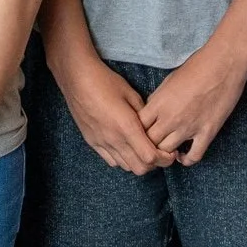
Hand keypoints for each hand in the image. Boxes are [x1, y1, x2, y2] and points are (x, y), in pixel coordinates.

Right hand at [50, 49, 163, 174]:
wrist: (77, 78)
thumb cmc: (105, 81)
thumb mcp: (131, 94)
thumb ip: (144, 115)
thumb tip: (152, 127)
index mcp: (127, 126)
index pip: (150, 157)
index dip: (164, 159)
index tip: (170, 152)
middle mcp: (114, 139)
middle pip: (140, 168)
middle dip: (154, 164)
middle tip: (158, 152)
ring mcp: (101, 143)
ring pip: (125, 167)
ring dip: (137, 162)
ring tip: (141, 149)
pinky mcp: (92, 142)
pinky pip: (111, 161)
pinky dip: (122, 159)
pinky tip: (124, 147)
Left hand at [139, 41, 246, 165]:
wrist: (224, 63)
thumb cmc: (196, 67)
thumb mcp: (168, 80)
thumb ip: (158, 99)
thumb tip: (152, 112)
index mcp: (159, 103)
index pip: (137, 127)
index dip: (136, 132)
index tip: (139, 133)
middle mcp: (171, 118)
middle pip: (149, 142)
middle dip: (147, 145)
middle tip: (151, 146)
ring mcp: (189, 127)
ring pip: (167, 152)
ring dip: (165, 154)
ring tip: (166, 151)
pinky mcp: (207, 132)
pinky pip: (194, 156)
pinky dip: (187, 160)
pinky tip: (183, 155)